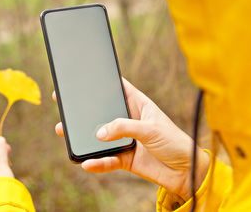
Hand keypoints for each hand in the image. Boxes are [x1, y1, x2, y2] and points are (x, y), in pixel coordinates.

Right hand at [53, 78, 208, 200]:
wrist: (186, 172)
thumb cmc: (175, 142)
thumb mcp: (151, 129)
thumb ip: (125, 128)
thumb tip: (99, 132)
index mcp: (138, 105)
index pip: (117, 89)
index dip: (102, 83)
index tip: (82, 78)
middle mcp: (129, 120)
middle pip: (102, 113)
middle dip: (84, 111)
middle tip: (65, 105)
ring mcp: (125, 139)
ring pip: (99, 136)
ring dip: (84, 136)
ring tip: (64, 131)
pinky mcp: (124, 158)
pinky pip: (106, 159)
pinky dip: (96, 161)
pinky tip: (87, 162)